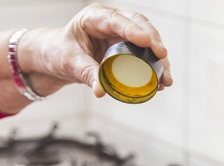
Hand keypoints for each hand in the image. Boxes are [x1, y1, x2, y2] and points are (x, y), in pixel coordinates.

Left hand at [24, 3, 172, 96]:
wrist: (58, 57)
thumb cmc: (60, 53)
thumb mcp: (70, 62)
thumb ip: (86, 73)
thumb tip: (100, 91)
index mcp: (94, 17)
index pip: (116, 20)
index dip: (133, 30)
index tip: (147, 41)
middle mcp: (111, 21)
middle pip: (138, 24)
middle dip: (153, 41)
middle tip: (162, 56)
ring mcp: (121, 33)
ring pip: (146, 38)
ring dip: (158, 57)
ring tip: (166, 77)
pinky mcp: (126, 46)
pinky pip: (144, 53)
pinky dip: (153, 66)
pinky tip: (161, 79)